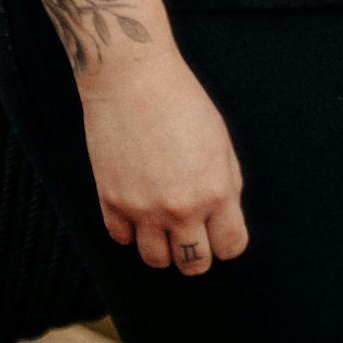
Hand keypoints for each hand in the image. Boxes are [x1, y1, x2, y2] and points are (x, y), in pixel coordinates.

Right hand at [80, 47, 247, 273]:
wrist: (133, 79)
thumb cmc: (182, 101)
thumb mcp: (220, 140)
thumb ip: (226, 183)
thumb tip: (224, 216)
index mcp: (215, 190)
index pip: (231, 246)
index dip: (228, 243)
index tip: (221, 235)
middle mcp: (181, 207)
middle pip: (194, 264)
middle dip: (197, 255)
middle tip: (192, 237)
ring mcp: (143, 209)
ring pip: (156, 261)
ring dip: (162, 248)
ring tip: (163, 225)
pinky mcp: (111, 203)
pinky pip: (122, 240)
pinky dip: (130, 231)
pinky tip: (136, 210)